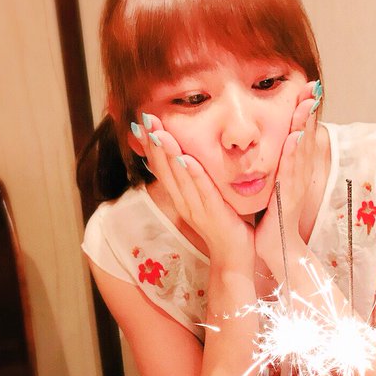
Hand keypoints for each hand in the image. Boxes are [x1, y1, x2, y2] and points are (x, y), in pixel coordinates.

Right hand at [131, 113, 254, 268]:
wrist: (234, 257)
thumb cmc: (223, 224)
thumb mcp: (205, 198)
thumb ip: (197, 179)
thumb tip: (189, 155)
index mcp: (181, 196)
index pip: (161, 166)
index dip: (150, 145)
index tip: (140, 122)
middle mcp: (184, 201)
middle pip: (164, 168)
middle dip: (154, 142)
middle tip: (145, 118)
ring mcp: (197, 209)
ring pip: (179, 178)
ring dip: (168, 155)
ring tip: (160, 133)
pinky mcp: (214, 214)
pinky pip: (203, 191)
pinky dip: (194, 175)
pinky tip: (186, 159)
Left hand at [255, 80, 320, 273]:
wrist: (276, 247)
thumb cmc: (273, 217)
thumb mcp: (276, 185)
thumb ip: (277, 165)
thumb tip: (274, 144)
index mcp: (295, 170)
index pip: (302, 135)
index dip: (305, 113)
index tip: (307, 89)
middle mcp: (299, 175)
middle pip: (307, 138)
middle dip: (309, 112)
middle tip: (312, 87)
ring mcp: (296, 186)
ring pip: (302, 151)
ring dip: (305, 127)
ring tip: (306, 104)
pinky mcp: (288, 198)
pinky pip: (291, 173)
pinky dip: (294, 155)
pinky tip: (294, 139)